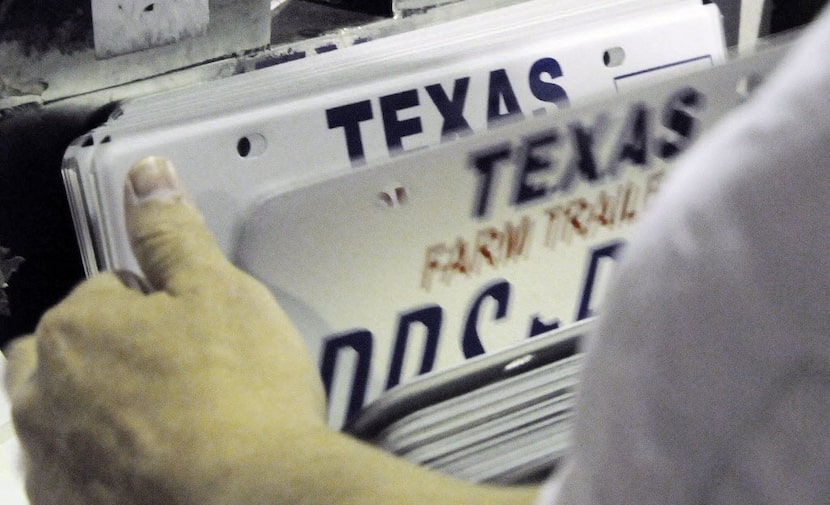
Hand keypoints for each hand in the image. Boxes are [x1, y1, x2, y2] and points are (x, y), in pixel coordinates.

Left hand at [4, 156, 537, 504]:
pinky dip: (105, 460)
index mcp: (77, 326)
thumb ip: (172, 233)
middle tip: (183, 374)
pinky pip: (76, 468)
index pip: (108, 291)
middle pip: (74, 350)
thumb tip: (147, 176)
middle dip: (115, 351)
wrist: (254, 497)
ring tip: (176, 421)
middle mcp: (44, 391)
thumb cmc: (241, 398)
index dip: (160, 305)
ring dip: (104, 407)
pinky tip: (160, 462)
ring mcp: (52, 457)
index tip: (197, 330)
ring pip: (69, 410)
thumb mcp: (220, 293)